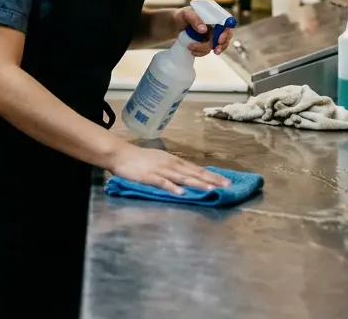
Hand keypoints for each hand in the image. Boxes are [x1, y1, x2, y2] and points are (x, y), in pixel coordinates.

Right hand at [105, 143, 229, 194]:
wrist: (119, 154)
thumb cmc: (138, 158)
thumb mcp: (159, 160)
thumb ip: (172, 168)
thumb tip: (186, 175)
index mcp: (173, 160)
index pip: (196, 168)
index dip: (211, 175)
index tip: (226, 181)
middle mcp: (170, 164)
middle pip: (194, 172)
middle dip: (211, 179)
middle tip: (227, 186)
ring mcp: (160, 170)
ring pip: (183, 177)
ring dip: (197, 183)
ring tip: (211, 189)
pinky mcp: (149, 176)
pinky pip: (163, 183)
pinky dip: (173, 187)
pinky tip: (182, 193)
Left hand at [173, 5, 233, 55]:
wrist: (175, 25)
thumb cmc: (182, 16)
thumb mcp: (186, 14)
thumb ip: (195, 19)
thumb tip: (204, 29)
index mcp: (214, 16)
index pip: (227, 23)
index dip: (226, 32)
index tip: (219, 40)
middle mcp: (216, 26)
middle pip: (226, 37)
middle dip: (221, 45)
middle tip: (215, 50)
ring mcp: (212, 36)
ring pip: (216, 46)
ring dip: (205, 50)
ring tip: (191, 47)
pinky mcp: (207, 43)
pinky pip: (208, 51)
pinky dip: (201, 53)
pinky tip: (192, 51)